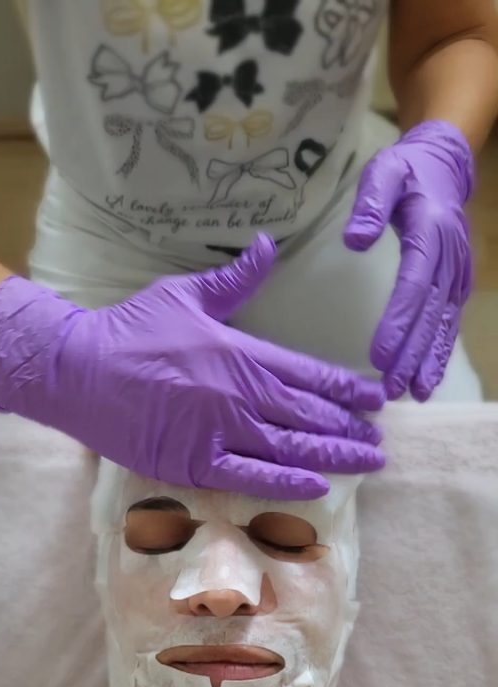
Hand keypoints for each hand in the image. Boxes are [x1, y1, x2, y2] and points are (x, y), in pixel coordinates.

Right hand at [0, 236, 383, 499]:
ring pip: (290, 450)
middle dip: (350, 429)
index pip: (311, 375)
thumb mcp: (186, 293)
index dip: (348, 390)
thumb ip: (236, 278)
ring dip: (334, 457)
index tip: (375, 400)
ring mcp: (219, 433)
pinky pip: (250, 478)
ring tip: (366, 462)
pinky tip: (317, 487)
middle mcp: (239, 396)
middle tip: (379, 439)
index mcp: (242, 353)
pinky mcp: (194, 464)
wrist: (80, 372)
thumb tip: (268, 245)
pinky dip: (285, 484)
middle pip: (310, 417)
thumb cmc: (131, 329)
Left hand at [344, 121, 473, 400]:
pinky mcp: (456, 283)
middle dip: (411, 353)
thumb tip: (356, 240)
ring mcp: (457, 272)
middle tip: (392, 387)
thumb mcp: (383, 174)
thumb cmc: (405, 171)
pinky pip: (449, 321)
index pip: (413, 283)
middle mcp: (449, 257)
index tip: (380, 353)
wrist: (444, 166)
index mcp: (430, 231)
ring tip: (416, 393)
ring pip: (443, 322)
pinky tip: (428, 379)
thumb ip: (370, 204)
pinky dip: (440, 351)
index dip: (398, 320)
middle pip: (429, 312)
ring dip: (429, 359)